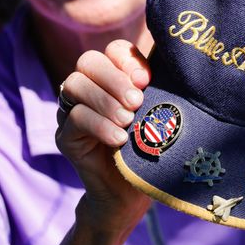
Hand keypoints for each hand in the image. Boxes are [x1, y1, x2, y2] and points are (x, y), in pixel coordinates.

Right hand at [56, 40, 152, 232]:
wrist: (132, 194)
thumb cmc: (152, 148)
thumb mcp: (159, 114)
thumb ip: (161, 89)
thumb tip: (179, 65)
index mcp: (112, 79)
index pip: (112, 50)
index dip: (128, 59)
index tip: (147, 80)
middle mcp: (88, 90)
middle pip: (88, 61)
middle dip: (115, 78)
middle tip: (137, 102)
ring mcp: (71, 112)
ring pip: (75, 85)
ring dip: (105, 101)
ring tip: (128, 121)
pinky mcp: (65, 137)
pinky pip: (75, 119)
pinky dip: (99, 126)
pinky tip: (119, 139)